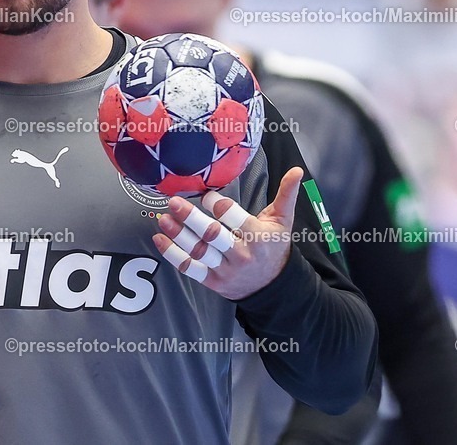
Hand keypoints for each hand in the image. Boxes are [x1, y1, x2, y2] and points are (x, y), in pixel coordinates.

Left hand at [152, 167, 302, 299]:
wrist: (273, 286)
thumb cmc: (274, 247)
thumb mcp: (283, 221)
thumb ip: (286, 194)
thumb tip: (296, 170)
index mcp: (259, 236)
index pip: (234, 218)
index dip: (217, 205)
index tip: (205, 195)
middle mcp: (241, 254)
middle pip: (212, 235)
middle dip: (191, 218)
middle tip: (173, 202)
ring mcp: (226, 270)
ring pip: (198, 251)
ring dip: (177, 235)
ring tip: (163, 218)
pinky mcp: (213, 281)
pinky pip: (190, 268)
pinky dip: (173, 255)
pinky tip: (159, 239)